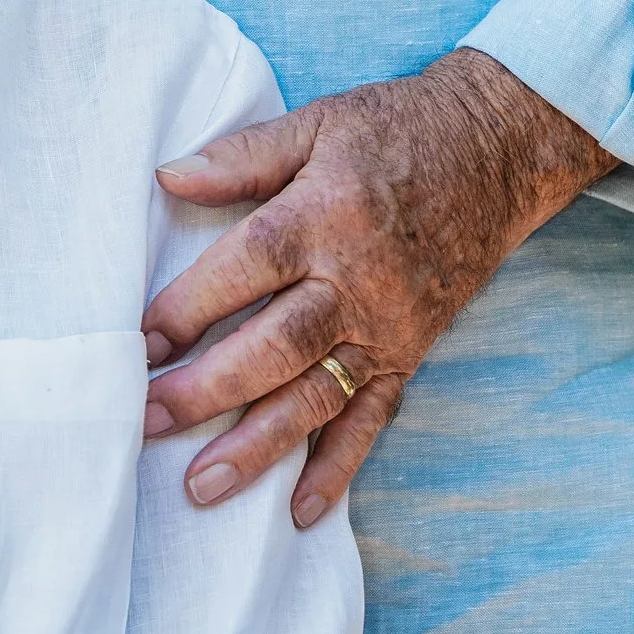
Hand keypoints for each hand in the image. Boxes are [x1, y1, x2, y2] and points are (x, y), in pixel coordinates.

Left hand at [143, 48, 614, 529]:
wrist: (497, 152)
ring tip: (202, 485)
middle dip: (207, 390)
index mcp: (321, 216)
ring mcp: (386, 326)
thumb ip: (240, 157)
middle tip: (147, 423)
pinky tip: (301, 510)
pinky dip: (339, 467)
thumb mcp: (315, 123)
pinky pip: (374, 417)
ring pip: (317, 395)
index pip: (242, 270)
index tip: (137, 343)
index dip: (186, 309)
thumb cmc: (395, 131)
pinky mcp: (410, 353)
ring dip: (259, 445)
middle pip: (274, 346)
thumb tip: (166, 176)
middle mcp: (355, 281)